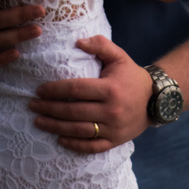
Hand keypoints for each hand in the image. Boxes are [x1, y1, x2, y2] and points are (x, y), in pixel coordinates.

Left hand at [28, 35, 153, 153]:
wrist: (156, 100)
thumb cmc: (132, 76)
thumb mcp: (119, 56)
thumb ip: (100, 45)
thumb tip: (78, 42)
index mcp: (110, 88)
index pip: (75, 89)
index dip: (55, 90)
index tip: (40, 90)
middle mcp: (111, 110)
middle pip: (72, 111)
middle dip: (49, 108)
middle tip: (32, 105)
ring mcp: (113, 128)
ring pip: (78, 130)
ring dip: (55, 126)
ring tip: (39, 121)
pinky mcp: (115, 141)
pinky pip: (91, 147)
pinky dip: (74, 144)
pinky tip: (59, 138)